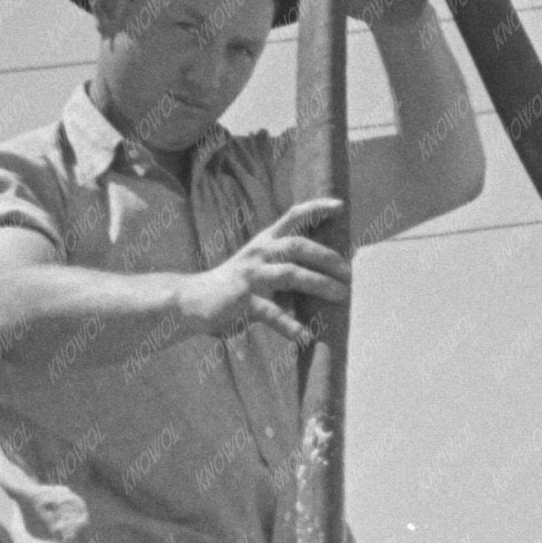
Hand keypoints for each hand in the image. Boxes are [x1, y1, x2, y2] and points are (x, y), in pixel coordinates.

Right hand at [187, 199, 349, 341]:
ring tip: (342, 296)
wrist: (192, 301)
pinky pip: (273, 314)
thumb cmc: (234, 286)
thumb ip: (286, 265)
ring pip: (291, 275)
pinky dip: (291, 326)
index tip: (340, 206)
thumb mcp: (259, 267)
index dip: (316, 208)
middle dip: (328, 257)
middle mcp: (259, 254)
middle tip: (349, 273)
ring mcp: (251, 277)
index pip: (292, 217)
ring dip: (320, 285)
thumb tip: (327, 272)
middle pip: (298, 246)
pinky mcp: (243, 302)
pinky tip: (307, 336)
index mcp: (264, 242)